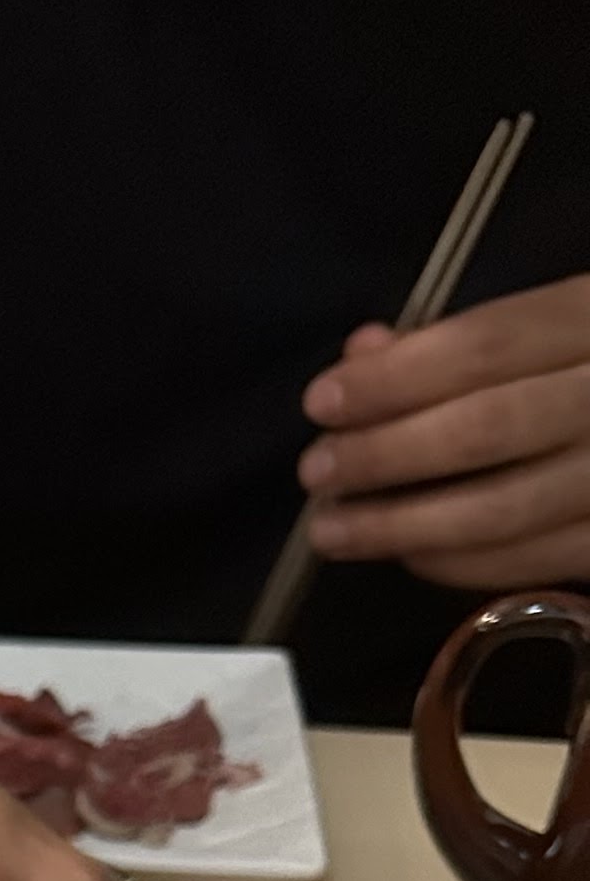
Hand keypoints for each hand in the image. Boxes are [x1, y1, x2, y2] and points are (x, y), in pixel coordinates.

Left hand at [299, 276, 589, 592]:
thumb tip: (365, 354)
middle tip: (316, 475)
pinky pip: (532, 560)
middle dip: (386, 457)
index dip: (397, 379)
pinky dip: (458, 563)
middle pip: (487, 430)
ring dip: (402, 527)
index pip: (490, 346)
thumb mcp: (565, 318)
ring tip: (333, 529)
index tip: (321, 402)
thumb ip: (470, 335)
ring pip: (504, 510)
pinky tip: (407, 553)